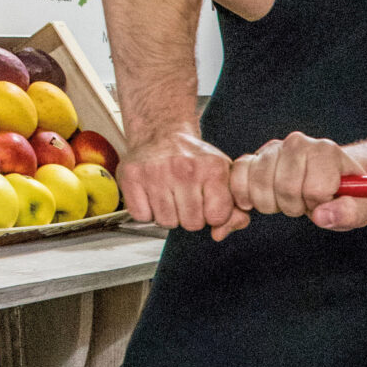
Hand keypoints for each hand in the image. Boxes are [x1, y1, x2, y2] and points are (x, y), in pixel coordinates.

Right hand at [120, 127, 247, 239]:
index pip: (217, 217)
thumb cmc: (194, 159)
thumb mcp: (224, 177)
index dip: (213, 215)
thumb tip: (219, 234)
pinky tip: (152, 194)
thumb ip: (235, 209)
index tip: (208, 200)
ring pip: (166, 222)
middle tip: (185, 195)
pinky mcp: (131, 176)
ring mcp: (156, 172)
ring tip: (169, 193)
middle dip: (190, 216)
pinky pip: (142, 216)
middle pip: (191, 224)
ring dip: (168, 214)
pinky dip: (146, 211)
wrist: (161, 132)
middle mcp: (184, 169)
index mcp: (213, 168)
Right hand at [228, 132, 366, 227]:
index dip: (319, 204)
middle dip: (295, 207)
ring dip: (271, 204)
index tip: (324, 200)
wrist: (326, 180)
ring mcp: (273, 148)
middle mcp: (298, 143)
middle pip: (285, 188)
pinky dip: (244, 196)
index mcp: (327, 151)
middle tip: (304, 202)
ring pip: (259, 186)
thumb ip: (350, 213)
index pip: (316, 188)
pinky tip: (260, 200)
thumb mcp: (360, 209)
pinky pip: (237, 177)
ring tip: (288, 199)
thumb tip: (321, 216)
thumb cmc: (344, 196)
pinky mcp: (253, 157)